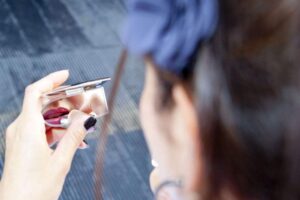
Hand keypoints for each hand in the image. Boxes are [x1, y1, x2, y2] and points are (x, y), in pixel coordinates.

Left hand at [0, 70, 89, 199]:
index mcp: (28, 129)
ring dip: (63, 117)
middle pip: (42, 103)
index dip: (51, 80)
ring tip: (83, 124)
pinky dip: (57, 129)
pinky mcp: (22, 145)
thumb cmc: (34, 189)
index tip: (67, 74)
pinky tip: (73, 138)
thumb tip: (88, 118)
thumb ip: (74, 136)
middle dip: (64, 100)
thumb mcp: (60, 161)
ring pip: (43, 117)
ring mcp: (20, 137)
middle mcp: (20, 129)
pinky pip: (41, 129)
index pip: (36, 92)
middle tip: (84, 104)